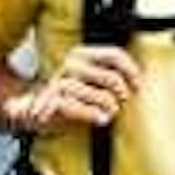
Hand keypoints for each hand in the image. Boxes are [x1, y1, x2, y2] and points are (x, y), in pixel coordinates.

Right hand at [16, 45, 141, 132]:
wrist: (36, 111)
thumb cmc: (70, 96)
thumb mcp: (89, 80)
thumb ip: (108, 74)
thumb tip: (138, 80)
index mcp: (81, 55)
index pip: (113, 55)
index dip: (131, 71)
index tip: (137, 85)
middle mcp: (70, 66)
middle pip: (109, 77)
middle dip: (121, 92)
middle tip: (121, 101)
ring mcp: (60, 83)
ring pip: (97, 94)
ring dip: (108, 106)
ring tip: (110, 112)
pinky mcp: (52, 102)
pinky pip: (77, 106)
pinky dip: (92, 114)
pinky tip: (100, 119)